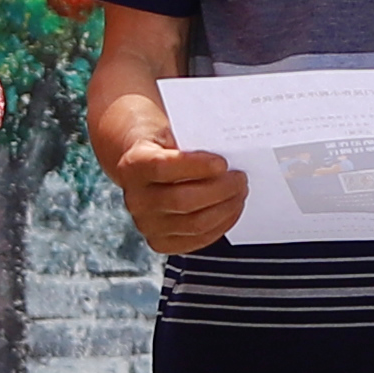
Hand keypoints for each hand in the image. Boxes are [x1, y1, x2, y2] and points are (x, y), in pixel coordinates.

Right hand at [104, 128, 246, 257]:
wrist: (146, 164)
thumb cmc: (166, 145)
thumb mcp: (173, 131)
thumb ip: (194, 141)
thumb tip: (230, 152)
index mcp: (133, 166)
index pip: (163, 168)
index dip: (196, 166)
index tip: (222, 163)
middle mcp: (136, 199)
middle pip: (182, 200)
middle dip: (220, 190)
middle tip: (240, 179)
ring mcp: (146, 224)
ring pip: (194, 224)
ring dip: (225, 209)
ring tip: (239, 193)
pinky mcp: (160, 241)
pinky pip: (197, 240)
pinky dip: (220, 226)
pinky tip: (230, 210)